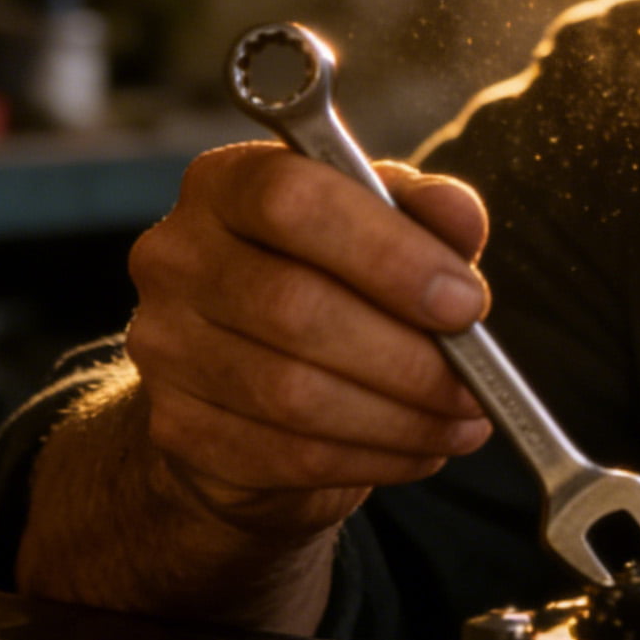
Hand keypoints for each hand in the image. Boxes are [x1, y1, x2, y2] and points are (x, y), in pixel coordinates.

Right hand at [122, 142, 492, 544]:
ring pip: (293, 394)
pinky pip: (286, 455)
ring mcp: (163, 346)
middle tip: (476, 379)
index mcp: (227, 183)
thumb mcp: (385, 226)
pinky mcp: (176, 428)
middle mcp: (176, 256)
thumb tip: (460, 217)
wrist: (254, 377)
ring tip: (464, 419)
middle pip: (294, 307)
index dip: (388, 253)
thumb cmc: (333, 278)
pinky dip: (373, 457)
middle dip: (408, 354)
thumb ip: (424, 211)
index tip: (466, 301)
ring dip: (401, 417)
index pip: (294, 199)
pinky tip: (422, 448)